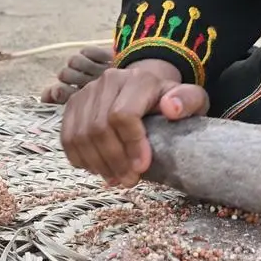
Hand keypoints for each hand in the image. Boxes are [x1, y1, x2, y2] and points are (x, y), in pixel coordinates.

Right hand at [60, 59, 208, 186]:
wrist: (147, 88)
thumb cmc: (171, 100)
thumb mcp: (193, 99)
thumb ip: (189, 101)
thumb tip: (171, 109)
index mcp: (138, 79)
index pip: (123, 115)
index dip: (130, 145)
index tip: (142, 168)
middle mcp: (108, 80)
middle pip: (99, 128)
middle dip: (114, 161)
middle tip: (129, 181)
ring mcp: (87, 91)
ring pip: (80, 134)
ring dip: (96, 164)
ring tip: (115, 179)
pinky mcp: (73, 104)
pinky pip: (67, 136)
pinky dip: (79, 158)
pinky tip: (97, 169)